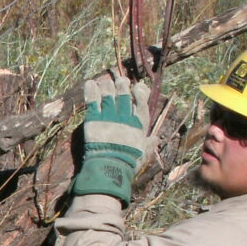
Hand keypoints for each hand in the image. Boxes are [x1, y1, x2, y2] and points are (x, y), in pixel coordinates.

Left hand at [73, 68, 150, 202]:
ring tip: (106, 81)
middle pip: (124, 97)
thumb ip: (149, 144)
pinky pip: (93, 102)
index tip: (138, 86)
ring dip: (107, 86)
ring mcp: (109, 117)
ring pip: (109, 96)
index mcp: (138, 125)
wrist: (110, 166)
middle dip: (123, 86)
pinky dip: (91, 91)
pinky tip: (90, 83)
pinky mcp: (94, 120)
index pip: (141, 104)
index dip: (140, 93)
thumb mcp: (144, 153)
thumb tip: (156, 138)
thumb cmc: (129, 162)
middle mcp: (125, 117)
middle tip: (121, 79)